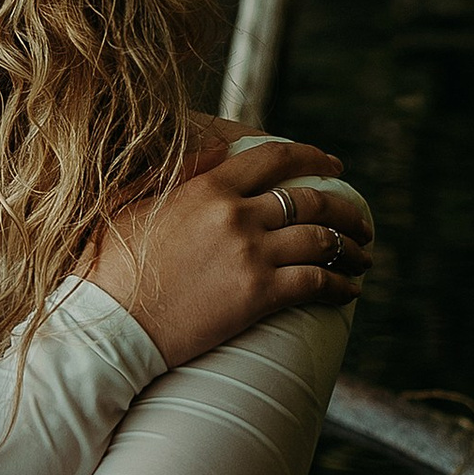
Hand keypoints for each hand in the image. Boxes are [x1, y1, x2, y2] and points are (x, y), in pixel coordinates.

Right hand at [88, 133, 371, 368]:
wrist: (110, 324)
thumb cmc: (112, 267)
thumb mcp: (135, 202)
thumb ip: (180, 172)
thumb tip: (219, 149)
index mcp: (207, 187)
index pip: (274, 158)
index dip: (312, 156)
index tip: (334, 163)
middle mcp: (236, 214)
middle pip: (310, 199)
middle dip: (344, 207)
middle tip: (360, 219)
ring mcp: (250, 253)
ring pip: (321, 239)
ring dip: (350, 247)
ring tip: (363, 255)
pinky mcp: (258, 294)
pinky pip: (316, 282)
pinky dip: (341, 285)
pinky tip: (350, 290)